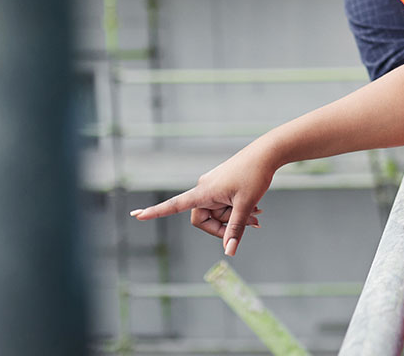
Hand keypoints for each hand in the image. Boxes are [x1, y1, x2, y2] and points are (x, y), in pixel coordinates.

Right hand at [130, 146, 275, 255]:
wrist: (266, 153)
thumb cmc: (254, 175)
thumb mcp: (246, 204)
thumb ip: (236, 228)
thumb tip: (229, 251)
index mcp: (203, 191)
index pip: (174, 205)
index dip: (155, 212)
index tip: (137, 215)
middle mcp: (204, 189)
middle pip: (205, 219)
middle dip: (225, 225)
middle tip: (253, 222)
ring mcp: (212, 187)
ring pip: (218, 213)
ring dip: (235, 217)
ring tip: (258, 213)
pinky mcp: (221, 186)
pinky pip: (224, 205)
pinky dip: (237, 210)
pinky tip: (256, 210)